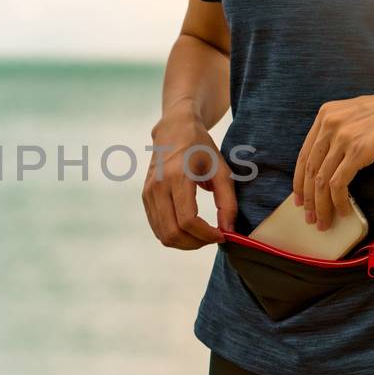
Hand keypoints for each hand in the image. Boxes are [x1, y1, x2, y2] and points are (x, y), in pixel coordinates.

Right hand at [143, 105, 237, 249]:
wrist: (174, 130)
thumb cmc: (201, 148)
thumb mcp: (222, 170)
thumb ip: (228, 202)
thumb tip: (228, 231)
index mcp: (178, 177)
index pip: (187, 220)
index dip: (206, 235)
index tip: (222, 236)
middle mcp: (158, 187)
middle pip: (172, 232)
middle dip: (196, 243)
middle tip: (213, 238)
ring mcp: (148, 193)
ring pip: (163, 235)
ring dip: (185, 243)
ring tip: (203, 235)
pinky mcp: (145, 198)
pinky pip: (158, 228)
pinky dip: (174, 236)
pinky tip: (190, 229)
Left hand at [291, 81, 373, 230]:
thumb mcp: (355, 115)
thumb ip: (337, 132)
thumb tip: (328, 164)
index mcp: (325, 114)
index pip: (304, 154)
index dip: (299, 180)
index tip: (299, 198)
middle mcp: (329, 124)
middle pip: (309, 170)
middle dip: (308, 198)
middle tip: (309, 217)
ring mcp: (343, 137)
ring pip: (321, 180)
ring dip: (321, 206)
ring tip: (324, 221)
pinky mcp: (359, 150)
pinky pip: (338, 183)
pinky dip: (338, 202)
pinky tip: (344, 211)